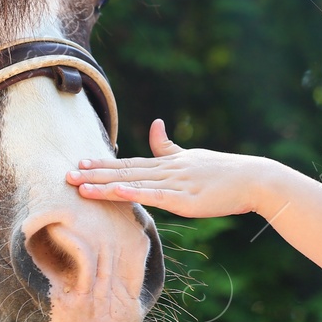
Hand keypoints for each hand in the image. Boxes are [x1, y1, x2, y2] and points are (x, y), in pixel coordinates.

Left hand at [68, 118, 279, 217]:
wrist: (254, 179)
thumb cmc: (226, 171)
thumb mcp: (194, 156)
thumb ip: (169, 145)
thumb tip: (154, 122)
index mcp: (170, 162)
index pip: (130, 162)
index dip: (104, 163)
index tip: (79, 162)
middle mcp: (168, 170)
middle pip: (125, 171)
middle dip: (94, 174)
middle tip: (66, 175)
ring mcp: (176, 184)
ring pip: (133, 183)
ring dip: (104, 185)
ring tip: (78, 186)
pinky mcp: (185, 199)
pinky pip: (152, 196)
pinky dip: (130, 193)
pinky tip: (112, 193)